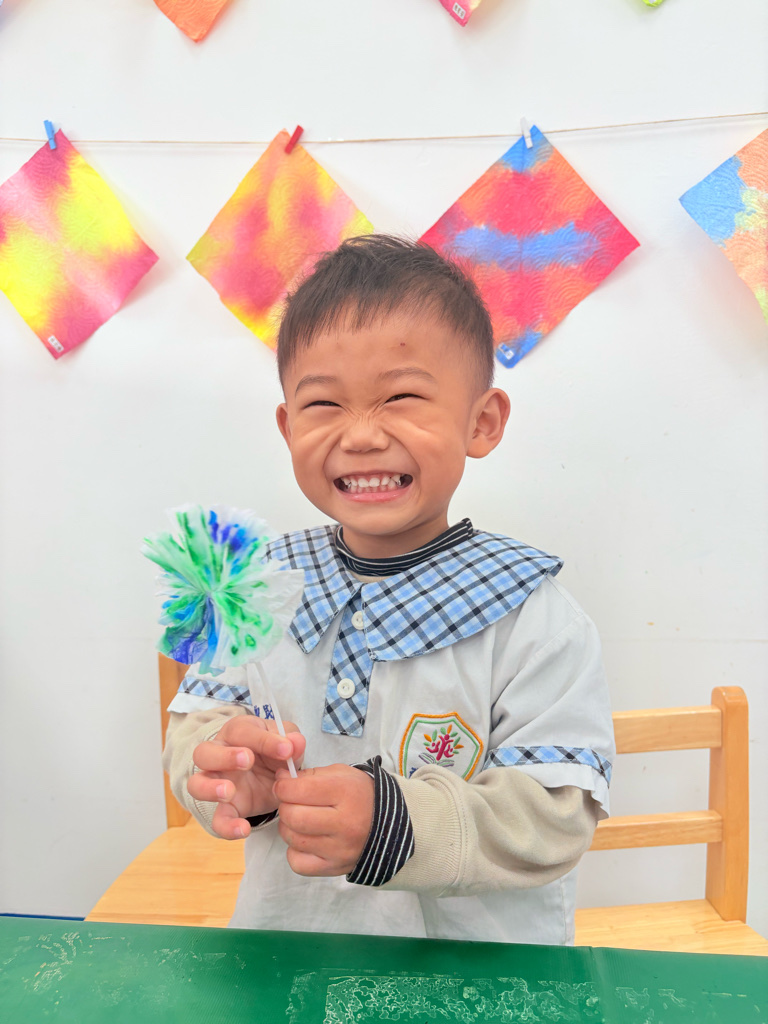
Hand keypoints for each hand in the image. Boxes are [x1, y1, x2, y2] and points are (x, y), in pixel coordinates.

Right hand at [187, 715, 304, 839]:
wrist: (273, 776)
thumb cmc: (274, 751)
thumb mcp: (287, 742)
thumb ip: (292, 741)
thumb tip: (295, 744)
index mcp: (237, 733)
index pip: (242, 732)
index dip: (264, 740)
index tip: (286, 749)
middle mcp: (219, 755)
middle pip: (204, 752)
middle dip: (224, 756)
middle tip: (248, 760)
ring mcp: (217, 783)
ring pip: (196, 784)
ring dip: (210, 788)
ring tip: (229, 791)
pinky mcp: (225, 808)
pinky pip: (217, 819)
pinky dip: (226, 826)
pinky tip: (243, 829)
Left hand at [274, 764, 374, 876]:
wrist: (392, 825)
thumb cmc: (360, 795)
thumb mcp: (341, 774)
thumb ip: (309, 775)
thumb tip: (280, 780)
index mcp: (346, 792)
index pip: (299, 790)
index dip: (283, 786)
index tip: (283, 785)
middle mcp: (345, 823)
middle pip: (294, 817)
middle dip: (285, 806)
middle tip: (290, 803)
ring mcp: (340, 849)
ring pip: (293, 839)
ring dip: (288, 827)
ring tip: (299, 820)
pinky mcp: (335, 867)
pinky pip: (298, 864)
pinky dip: (295, 851)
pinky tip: (306, 840)